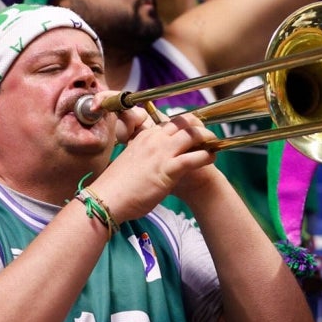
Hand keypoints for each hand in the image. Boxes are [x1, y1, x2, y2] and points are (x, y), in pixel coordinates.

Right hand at [90, 112, 217, 218]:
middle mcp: (154, 139)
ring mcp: (162, 153)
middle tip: (207, 135)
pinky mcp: (169, 169)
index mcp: (144, 136)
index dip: (185, 125)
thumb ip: (145, 156)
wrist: (106, 199)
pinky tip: (212, 158)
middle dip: (199, 126)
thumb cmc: (116, 185)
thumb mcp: (131, 161)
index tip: (194, 131)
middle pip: (184, 122)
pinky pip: (195, 157)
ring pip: (193, 135)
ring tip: (214, 144)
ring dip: (207, 138)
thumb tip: (153, 161)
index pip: (170, 122)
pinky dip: (207, 156)